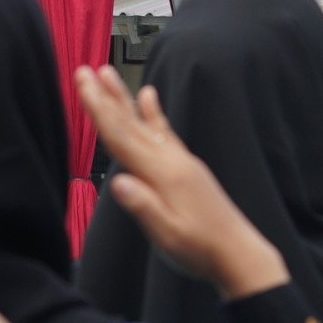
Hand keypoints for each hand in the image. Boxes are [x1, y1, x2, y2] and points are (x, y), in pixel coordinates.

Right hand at [76, 66, 287, 299]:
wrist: (239, 253)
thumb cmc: (201, 249)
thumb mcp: (167, 235)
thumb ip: (144, 208)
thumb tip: (118, 183)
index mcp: (163, 175)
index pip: (122, 138)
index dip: (99, 110)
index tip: (83, 83)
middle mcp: (173, 161)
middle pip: (132, 124)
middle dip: (107, 96)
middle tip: (86, 69)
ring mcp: (182, 162)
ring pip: (148, 124)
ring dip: (127, 99)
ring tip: (112, 74)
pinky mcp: (188, 168)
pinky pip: (166, 133)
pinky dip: (154, 114)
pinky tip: (151, 99)